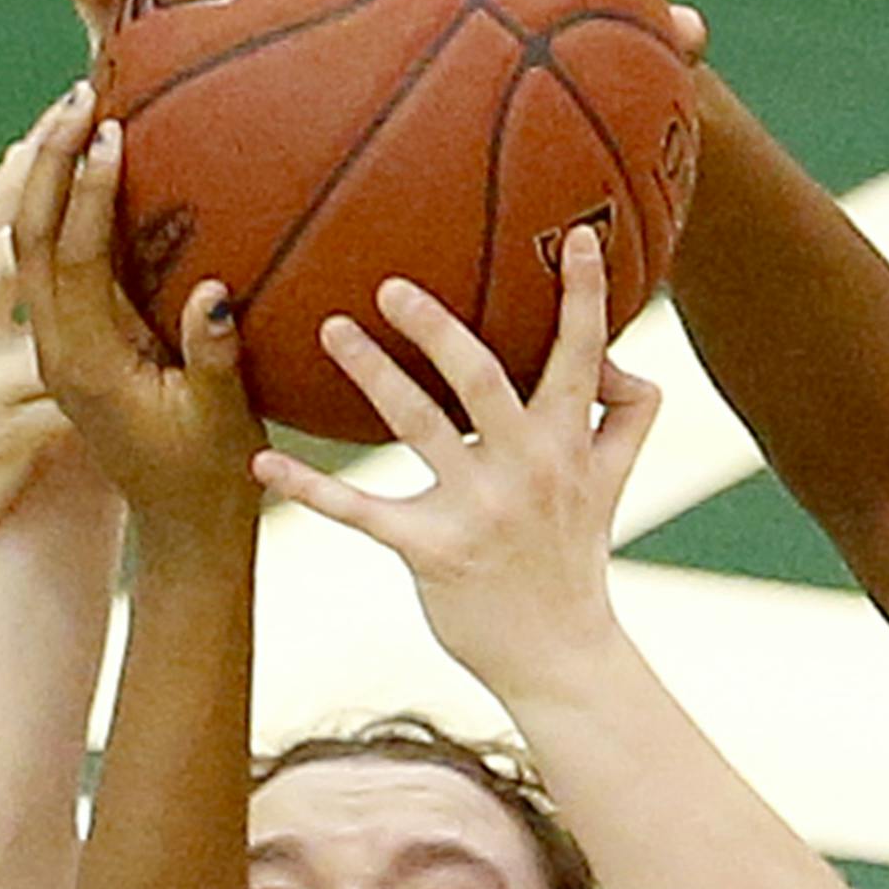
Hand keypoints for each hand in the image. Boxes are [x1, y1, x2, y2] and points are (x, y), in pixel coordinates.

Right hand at [0, 108, 90, 564]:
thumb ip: (12, 272)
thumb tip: (43, 193)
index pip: (3, 203)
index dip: (41, 149)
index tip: (81, 93)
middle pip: (17, 226)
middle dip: (55, 165)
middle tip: (102, 108)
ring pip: (43, 291)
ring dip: (87, 233)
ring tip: (130, 184)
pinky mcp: (1, 424)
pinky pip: (72, 376)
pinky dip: (118, 346)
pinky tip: (170, 315)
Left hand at [13, 90, 265, 527]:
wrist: (186, 534)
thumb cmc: (214, 483)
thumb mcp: (224, 423)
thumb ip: (214, 356)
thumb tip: (213, 288)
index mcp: (85, 365)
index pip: (73, 258)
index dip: (91, 192)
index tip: (113, 132)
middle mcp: (58, 351)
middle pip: (29, 236)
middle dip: (50, 160)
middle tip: (78, 94)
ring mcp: (59, 348)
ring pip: (30, 245)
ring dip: (49, 177)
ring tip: (75, 114)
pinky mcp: (73, 346)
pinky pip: (52, 263)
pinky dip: (63, 210)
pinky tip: (86, 171)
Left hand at [250, 225, 658, 689]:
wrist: (560, 654)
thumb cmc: (574, 556)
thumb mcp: (612, 481)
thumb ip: (624, 413)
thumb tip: (618, 352)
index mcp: (566, 445)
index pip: (578, 357)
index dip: (580, 296)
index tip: (576, 234)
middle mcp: (525, 470)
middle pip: (481, 379)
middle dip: (436, 328)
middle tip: (390, 284)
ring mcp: (477, 511)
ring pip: (418, 426)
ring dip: (371, 373)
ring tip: (330, 328)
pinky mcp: (431, 551)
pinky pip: (360, 511)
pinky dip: (308, 487)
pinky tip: (263, 460)